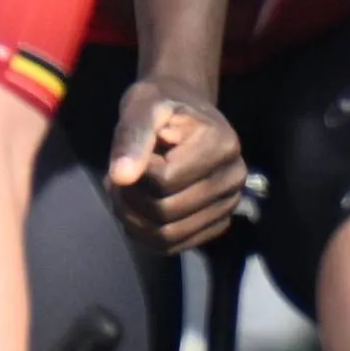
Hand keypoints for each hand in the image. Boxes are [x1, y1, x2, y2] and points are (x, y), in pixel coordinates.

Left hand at [103, 79, 242, 251]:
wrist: (182, 112)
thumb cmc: (160, 103)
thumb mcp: (142, 105)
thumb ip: (132, 137)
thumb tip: (120, 177)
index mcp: (222, 144)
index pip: (165, 180)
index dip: (136, 171)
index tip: (129, 152)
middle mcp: (234, 178)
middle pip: (166, 212)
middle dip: (129, 197)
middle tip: (115, 176)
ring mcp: (229, 204)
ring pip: (167, 235)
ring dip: (132, 218)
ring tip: (123, 191)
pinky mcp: (217, 223)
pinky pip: (173, 246)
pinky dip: (144, 233)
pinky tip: (136, 207)